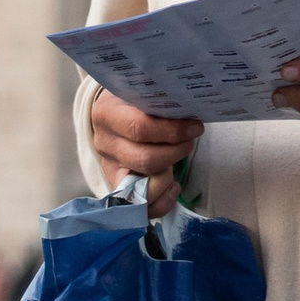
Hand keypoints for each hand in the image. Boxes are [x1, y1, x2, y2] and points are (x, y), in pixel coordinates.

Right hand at [89, 90, 202, 218]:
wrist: (112, 114)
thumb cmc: (134, 102)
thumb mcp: (141, 93)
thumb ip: (159, 101)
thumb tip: (191, 111)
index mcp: (107, 114)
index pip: (140, 128)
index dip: (172, 131)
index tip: (195, 127)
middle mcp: (104, 143)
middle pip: (145, 159)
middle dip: (176, 153)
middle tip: (190, 141)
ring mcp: (109, 167)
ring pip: (144, 186)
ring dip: (168, 175)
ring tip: (177, 158)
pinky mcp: (117, 186)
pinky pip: (141, 207)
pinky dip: (163, 200)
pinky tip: (173, 185)